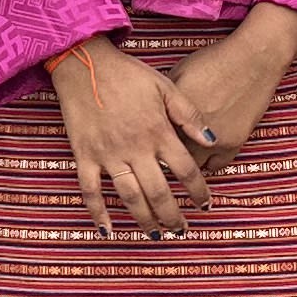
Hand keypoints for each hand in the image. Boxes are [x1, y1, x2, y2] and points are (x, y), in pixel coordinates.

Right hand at [50, 38, 207, 236]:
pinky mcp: (84, 154)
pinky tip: (107, 229)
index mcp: (158, 131)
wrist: (86, 62)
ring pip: (129, 196)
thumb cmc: (129, 74)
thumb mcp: (165, 87)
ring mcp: (108, 153)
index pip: (185, 169)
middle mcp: (135, 147)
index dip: (198, 190)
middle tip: (181, 229)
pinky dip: (98, 212)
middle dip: (173, 215)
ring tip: (156, 234)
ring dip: (144, 219)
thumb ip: (189, 114)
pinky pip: (90, 190)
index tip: (205, 204)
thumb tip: (212, 140)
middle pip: (159, 191)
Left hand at [164, 5, 296, 167]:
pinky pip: (215, 165)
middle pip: (172, 157)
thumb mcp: (179, 72)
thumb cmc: (215, 61)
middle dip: (168, 154)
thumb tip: (155, 114)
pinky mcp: (234, 143)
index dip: (153, 141)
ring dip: (188, 161)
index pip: (155, 139)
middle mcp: (191, 129)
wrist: (253, 59)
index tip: (153, 141)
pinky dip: (208, 162)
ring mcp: (213, 139)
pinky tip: (205, 153)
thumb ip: (165, 99)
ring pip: (193, 165)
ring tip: (186, 154)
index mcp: (174, 111)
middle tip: (168, 150)